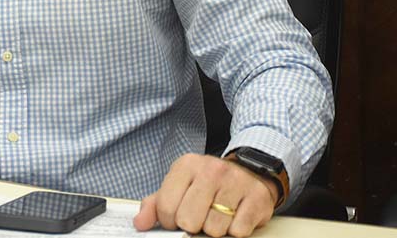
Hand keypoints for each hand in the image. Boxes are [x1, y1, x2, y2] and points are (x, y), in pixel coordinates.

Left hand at [133, 154, 276, 236]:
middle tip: (199, 216)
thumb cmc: (208, 183)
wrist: (250, 172)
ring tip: (219, 214)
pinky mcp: (256, 198)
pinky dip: (235, 230)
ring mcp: (235, 183)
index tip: (177, 218)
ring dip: (215, 228)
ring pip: (214, 229)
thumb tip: (140, 223)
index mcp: (186, 165)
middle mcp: (211, 170)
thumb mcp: (179, 186)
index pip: (166, 207)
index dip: (169, 221)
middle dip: (192, 225)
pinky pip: (238, 232)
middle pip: (189, 221)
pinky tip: (235, 215)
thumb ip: (155, 204)